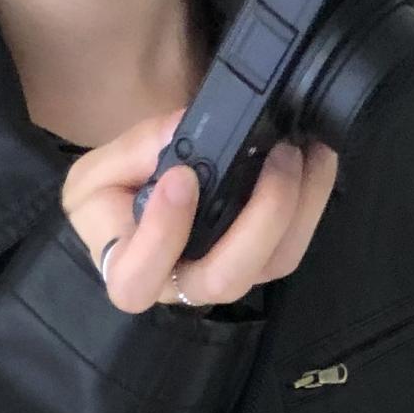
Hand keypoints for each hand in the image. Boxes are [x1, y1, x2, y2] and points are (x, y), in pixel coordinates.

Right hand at [61, 105, 339, 313]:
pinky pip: (292, 244)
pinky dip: (312, 199)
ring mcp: (224, 273)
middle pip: (225, 278)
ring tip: (300, 148)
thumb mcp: (99, 171)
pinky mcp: (256, 259)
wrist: (129, 207)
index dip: (161, 238)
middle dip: (261, 217)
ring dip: (297, 206)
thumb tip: (187, 129)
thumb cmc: (108, 198)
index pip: (137, 280)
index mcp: (130, 269)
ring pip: (270, 264)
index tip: (179, 179)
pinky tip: (314, 157)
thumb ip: (137, 152)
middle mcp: (181, 283)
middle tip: (276, 154)